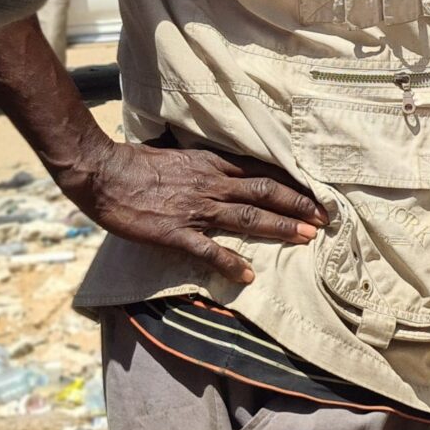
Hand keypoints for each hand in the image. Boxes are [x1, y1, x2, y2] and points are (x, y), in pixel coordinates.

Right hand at [54, 134, 323, 286]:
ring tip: (307, 237)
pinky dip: (230, 262)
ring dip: (280, 228)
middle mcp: (212, 184)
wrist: (104, 173)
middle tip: (325, 217)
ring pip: (248, 217)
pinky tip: (248, 275)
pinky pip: (209, 249)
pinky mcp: (176, 232)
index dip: (292, 183)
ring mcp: (196, 209)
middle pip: (265, 192)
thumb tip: (224, 167)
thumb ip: (204, 163)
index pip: (263, 171)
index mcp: (213, 164)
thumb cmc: (137, 162)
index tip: (315, 192)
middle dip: (298, 205)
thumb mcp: (180, 154)